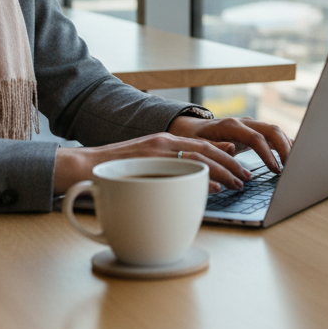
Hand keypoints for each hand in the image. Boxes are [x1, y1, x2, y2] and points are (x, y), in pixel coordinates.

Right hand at [54, 132, 252, 194]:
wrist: (81, 168)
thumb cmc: (112, 173)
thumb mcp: (145, 168)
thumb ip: (168, 170)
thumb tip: (195, 182)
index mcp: (164, 142)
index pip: (203, 145)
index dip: (225, 154)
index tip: (241, 166)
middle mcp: (164, 141)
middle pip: (207, 149)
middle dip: (231, 164)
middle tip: (246, 177)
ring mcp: (157, 149)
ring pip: (200, 157)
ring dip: (224, 170)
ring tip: (238, 183)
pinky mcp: (148, 159)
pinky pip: (182, 167)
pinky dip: (202, 177)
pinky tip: (215, 186)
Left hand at [166, 115, 291, 173]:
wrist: (191, 130)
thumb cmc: (194, 140)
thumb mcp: (199, 146)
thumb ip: (215, 147)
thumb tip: (233, 148)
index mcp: (231, 126)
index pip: (256, 138)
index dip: (268, 154)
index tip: (276, 170)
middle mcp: (244, 122)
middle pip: (271, 130)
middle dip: (284, 147)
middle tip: (292, 167)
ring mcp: (250, 125)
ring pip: (275, 131)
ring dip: (287, 145)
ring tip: (296, 163)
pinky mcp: (254, 131)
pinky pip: (273, 135)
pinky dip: (284, 143)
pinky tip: (294, 153)